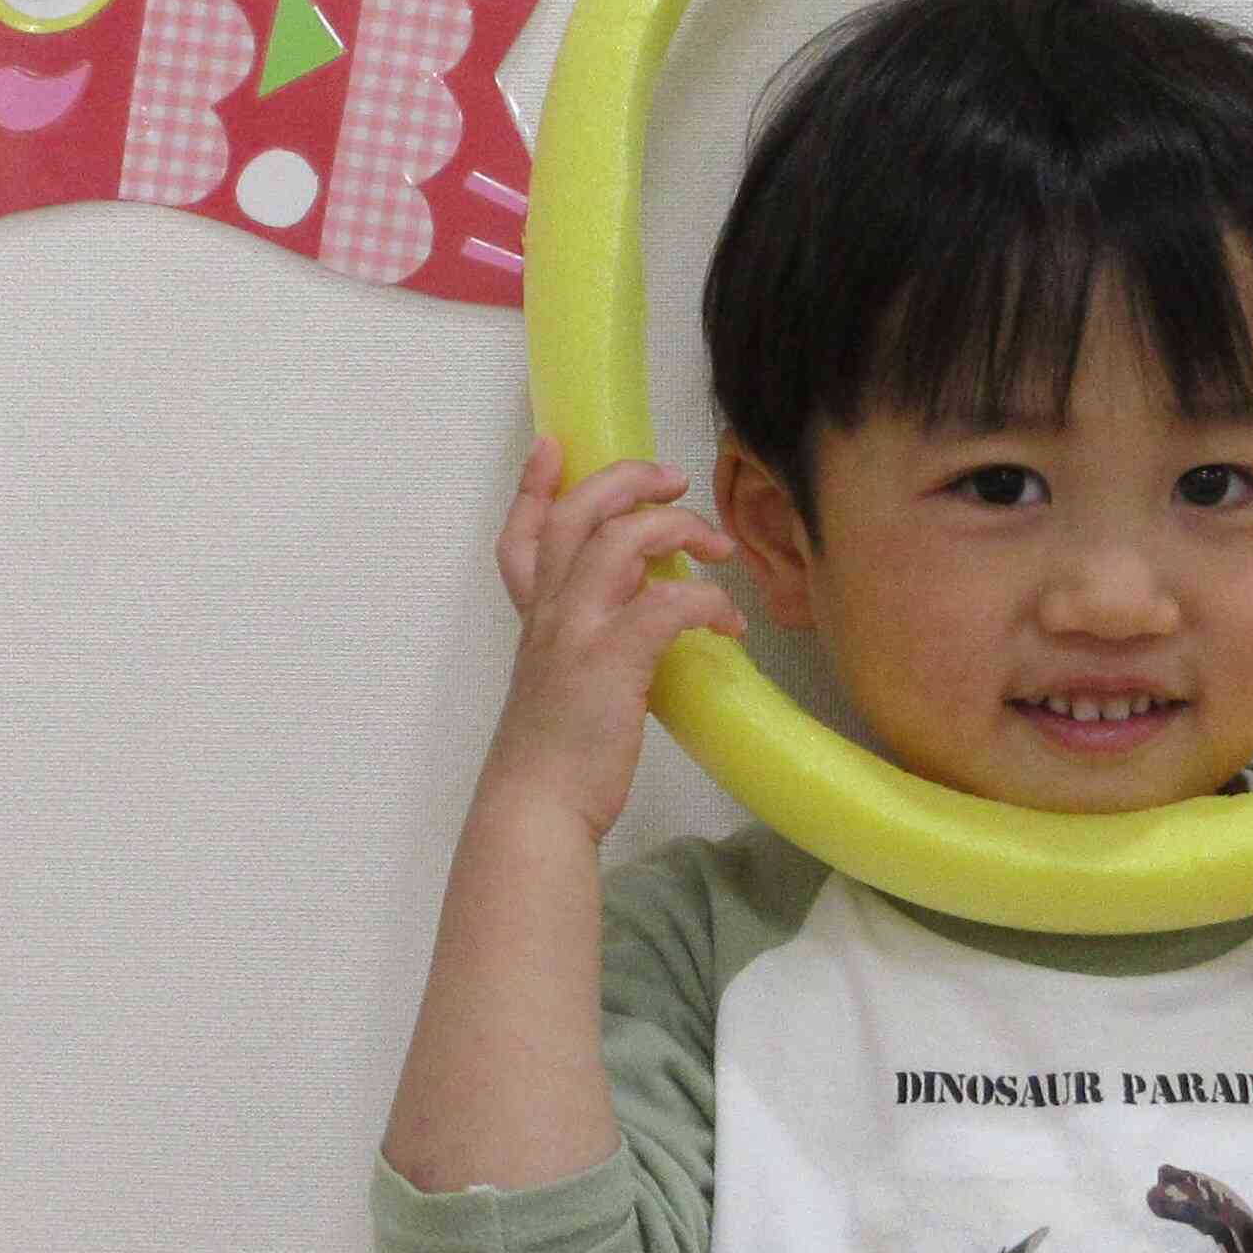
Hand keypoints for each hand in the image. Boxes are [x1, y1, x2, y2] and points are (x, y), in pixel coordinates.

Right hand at [479, 439, 742, 844]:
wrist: (539, 805)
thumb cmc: (558, 753)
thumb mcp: (562, 682)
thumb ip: (588, 639)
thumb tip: (644, 613)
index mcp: (535, 616)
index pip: (522, 533)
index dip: (535, 485)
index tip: (555, 447)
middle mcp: (550, 611)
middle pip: (579, 513)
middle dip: (628, 481)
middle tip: (673, 480)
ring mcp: (577, 631)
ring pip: (621, 541)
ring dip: (678, 530)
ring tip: (717, 547)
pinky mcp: (612, 659)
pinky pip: (668, 602)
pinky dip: (707, 600)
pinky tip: (730, 619)